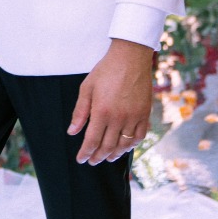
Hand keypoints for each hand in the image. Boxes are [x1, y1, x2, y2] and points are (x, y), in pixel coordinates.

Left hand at [68, 39, 154, 164]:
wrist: (130, 57)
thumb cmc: (106, 71)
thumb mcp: (86, 88)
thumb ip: (80, 112)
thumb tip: (72, 132)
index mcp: (102, 112)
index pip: (92, 141)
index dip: (85, 153)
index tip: (81, 159)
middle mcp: (119, 117)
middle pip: (108, 146)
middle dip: (98, 157)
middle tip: (92, 161)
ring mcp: (134, 116)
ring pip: (124, 144)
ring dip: (115, 154)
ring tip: (107, 158)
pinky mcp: (145, 113)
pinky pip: (140, 136)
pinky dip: (131, 145)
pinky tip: (125, 147)